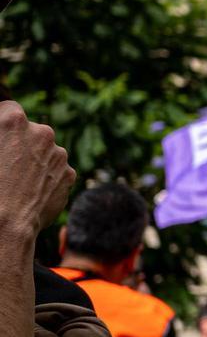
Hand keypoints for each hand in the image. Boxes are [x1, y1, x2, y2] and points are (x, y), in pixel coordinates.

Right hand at [0, 102, 75, 239]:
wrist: (4, 227)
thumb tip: (1, 138)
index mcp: (13, 121)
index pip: (8, 109)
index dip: (0, 122)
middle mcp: (42, 132)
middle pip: (30, 131)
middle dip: (19, 143)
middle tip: (4, 164)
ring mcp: (59, 154)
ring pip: (45, 152)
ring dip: (33, 161)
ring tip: (15, 183)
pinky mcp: (70, 174)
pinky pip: (56, 171)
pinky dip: (45, 179)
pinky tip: (29, 194)